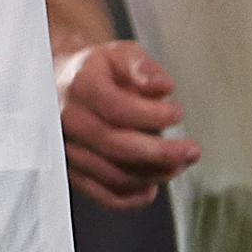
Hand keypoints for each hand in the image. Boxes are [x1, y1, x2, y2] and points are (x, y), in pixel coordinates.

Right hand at [57, 40, 199, 208]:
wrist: (59, 84)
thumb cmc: (97, 69)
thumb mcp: (120, 53)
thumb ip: (144, 67)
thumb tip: (165, 88)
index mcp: (80, 86)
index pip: (118, 109)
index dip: (154, 116)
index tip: (178, 111)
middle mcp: (68, 121)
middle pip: (117, 147)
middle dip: (162, 154)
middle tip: (192, 151)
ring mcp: (68, 149)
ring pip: (113, 174)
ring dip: (153, 175)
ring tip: (178, 164)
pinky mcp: (73, 171)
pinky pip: (103, 195)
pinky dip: (132, 198)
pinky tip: (152, 186)